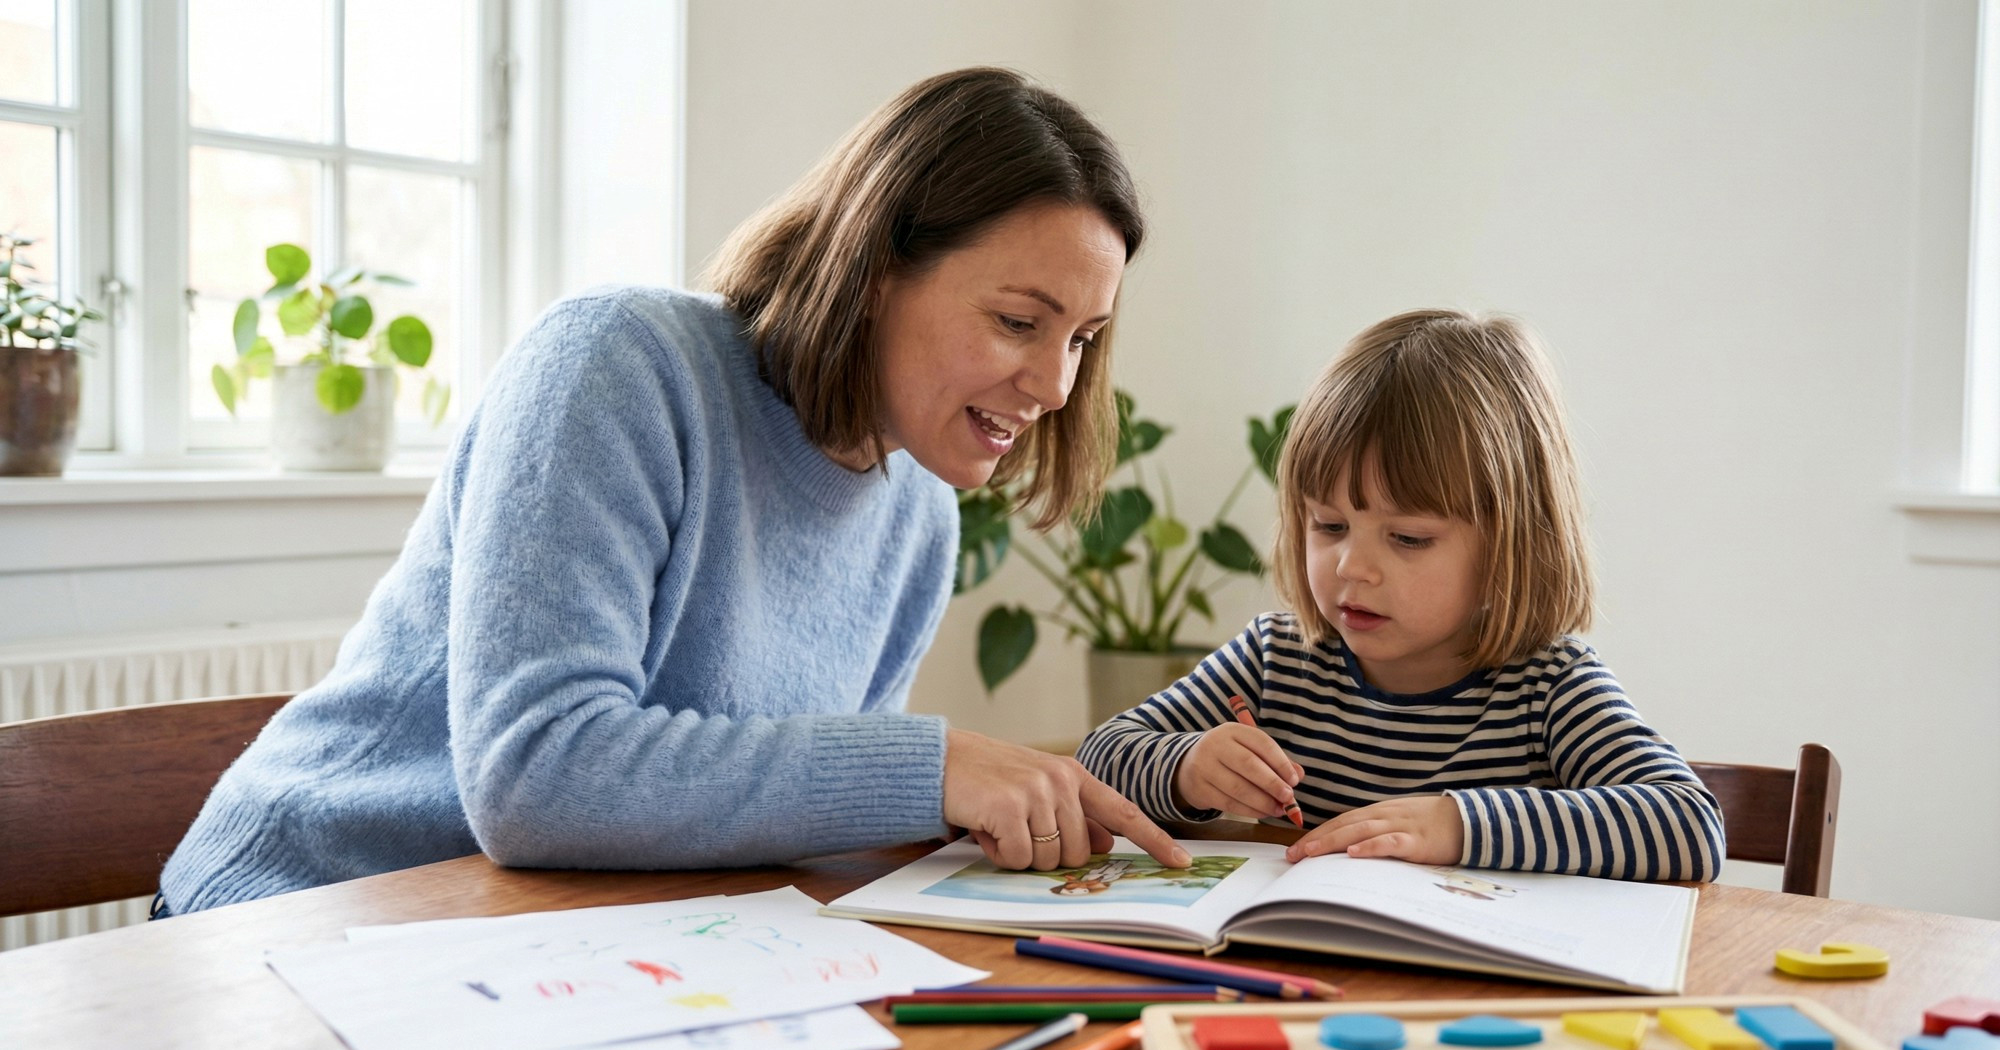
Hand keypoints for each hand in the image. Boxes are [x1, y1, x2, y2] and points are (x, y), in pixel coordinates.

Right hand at [942, 729, 1190, 870]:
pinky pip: (1018, 858)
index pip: (1124, 813)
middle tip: (1018, 831)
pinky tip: (985, 828)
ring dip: (1020, 854)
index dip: (1155, 841)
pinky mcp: (1009, 808)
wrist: (940, 760)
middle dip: (1048, 855)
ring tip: (999, 825)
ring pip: (1049, 860)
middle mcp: (1061, 781)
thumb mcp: (1037, 791)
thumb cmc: (989, 779)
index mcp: (1074, 776)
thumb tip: (1105, 843)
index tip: (1182, 863)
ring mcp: (1036, 792)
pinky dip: (999, 853)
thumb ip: (1073, 814)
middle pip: (1078, 853)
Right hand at [1172, 722, 1303, 820]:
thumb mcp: (1249, 750)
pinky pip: (1228, 803)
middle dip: (1272, 783)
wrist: (1189, 765)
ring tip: (1278, 809)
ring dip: (1263, 802)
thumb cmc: (1229, 757)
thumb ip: (1274, 760)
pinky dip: (1249, 811)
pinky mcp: (1199, 788)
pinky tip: (1262, 813)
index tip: (1294, 780)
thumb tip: (1298, 775)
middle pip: (1249, 765)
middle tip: (1288, 797)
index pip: (1262, 743)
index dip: (1281, 762)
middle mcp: (1216, 744)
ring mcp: (1204, 766)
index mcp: (1233, 730)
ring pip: (1238, 788)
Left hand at [1283, 795, 1463, 864]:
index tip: (1295, 849)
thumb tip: (1350, 847)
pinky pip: (1390, 842)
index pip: (1340, 821)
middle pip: (1343, 825)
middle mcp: (1384, 815)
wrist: (1469, 819)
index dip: (1317, 834)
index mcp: (1379, 812)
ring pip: (1360, 831)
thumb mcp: (1400, 823)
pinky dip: (1371, 847)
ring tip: (1311, 853)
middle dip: (1316, 840)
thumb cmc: (1432, 824)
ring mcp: (1400, 826)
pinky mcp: (1417, 841)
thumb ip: (1377, 831)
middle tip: (1292, 856)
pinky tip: (1354, 853)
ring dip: (1333, 842)